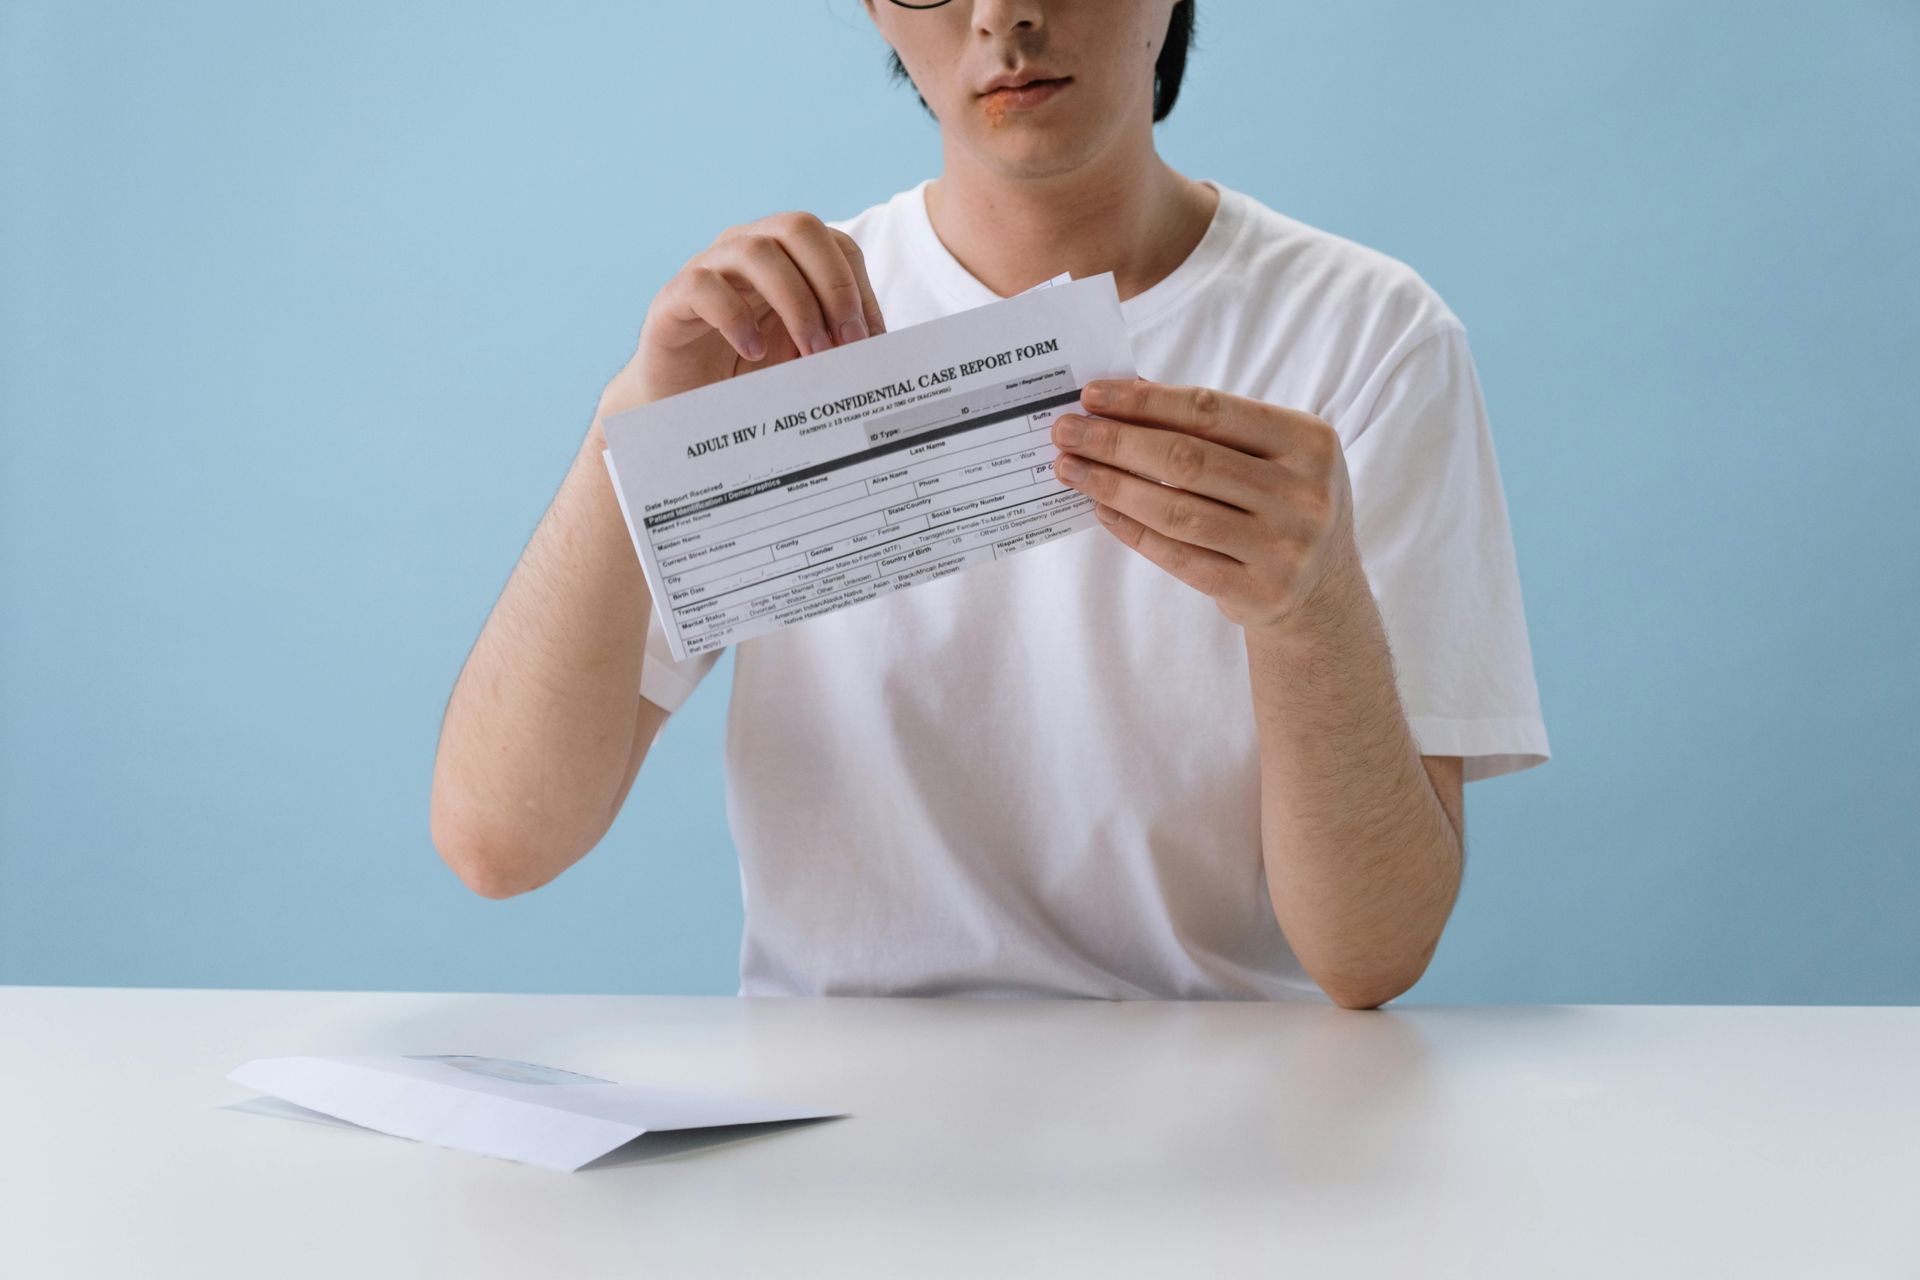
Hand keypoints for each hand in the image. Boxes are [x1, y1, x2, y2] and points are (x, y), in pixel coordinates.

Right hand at [596, 212, 887, 426]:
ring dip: (795, 303)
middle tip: (846, 342)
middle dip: (833, 284)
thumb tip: (884, 352)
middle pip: (798, 227)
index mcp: (786, 257)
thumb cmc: (748, 374)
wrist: (683, 401)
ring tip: (810, 354)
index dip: (859, 287)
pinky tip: (753, 352)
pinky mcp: (674, 298)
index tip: (871, 341)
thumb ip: (838, 344)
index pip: (835, 244)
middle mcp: (747, 249)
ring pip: (754, 252)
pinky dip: (736, 318)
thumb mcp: (804, 357)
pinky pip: (704, 288)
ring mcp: (708, 268)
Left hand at [1050, 379, 1361, 633]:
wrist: (1322, 589)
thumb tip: (1124, 396)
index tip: (1091, 395)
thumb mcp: (1271, 453)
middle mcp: (1304, 494)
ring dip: (1113, 487)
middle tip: (1066, 432)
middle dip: (1116, 442)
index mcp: (1309, 441)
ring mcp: (1284, 548)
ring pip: (1178, 512)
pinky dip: (1133, 531)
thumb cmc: (1281, 502)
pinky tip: (1102, 510)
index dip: (1145, 401)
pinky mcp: (1259, 591)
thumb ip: (1210, 426)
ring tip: (1071, 470)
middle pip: (1188, 460)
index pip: (1211, 411)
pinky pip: (1180, 557)